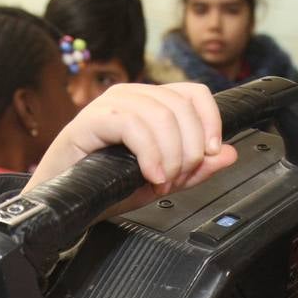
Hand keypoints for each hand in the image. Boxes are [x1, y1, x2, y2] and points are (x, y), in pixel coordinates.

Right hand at [22, 83, 238, 216]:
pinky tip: (150, 175)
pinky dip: (150, 154)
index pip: (194, 94)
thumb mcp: (162, 180)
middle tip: (176, 180)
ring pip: (162, 116)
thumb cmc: (106, 186)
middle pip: (182, 107)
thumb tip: (230, 154)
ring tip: (160, 182)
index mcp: (151, 103)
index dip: (210, 122)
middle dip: (189, 151)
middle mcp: (132, 96)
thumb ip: (196, 169)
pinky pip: (134, 126)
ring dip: (170, 157)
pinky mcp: (92, 119)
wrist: (68, 203)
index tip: (212, 153)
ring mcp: (111, 104)